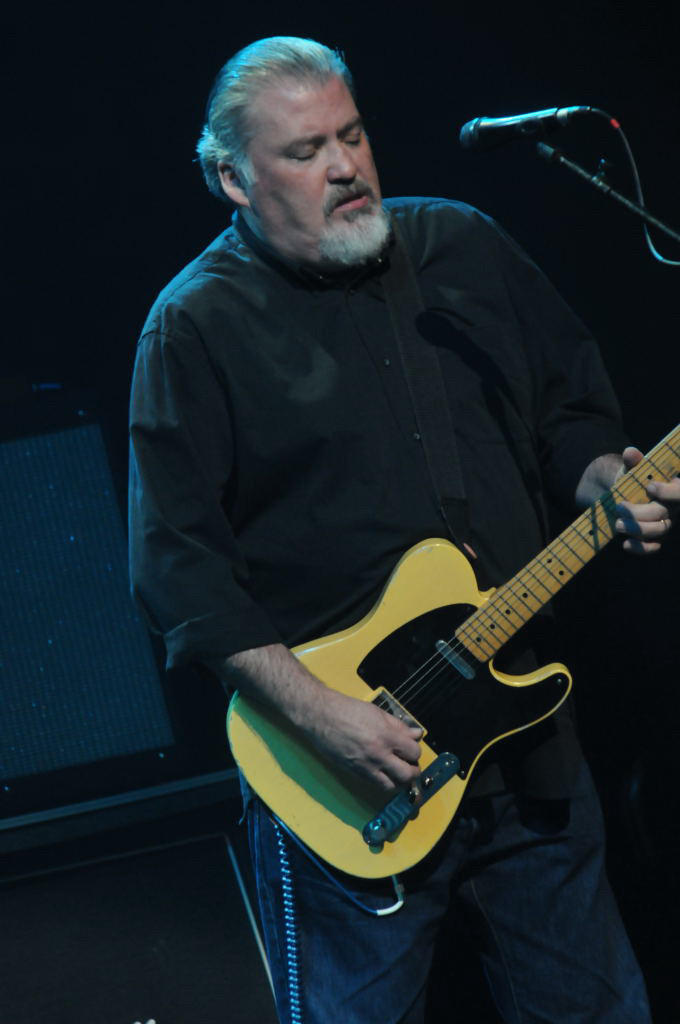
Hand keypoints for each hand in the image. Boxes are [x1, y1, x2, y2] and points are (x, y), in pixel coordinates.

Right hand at [307, 689, 422, 792]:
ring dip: (399, 781)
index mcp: (386, 735)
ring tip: (398, 772)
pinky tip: (384, 773)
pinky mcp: (355, 773)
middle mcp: (378, 754)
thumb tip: (417, 734)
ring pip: (393, 785)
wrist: (321, 717)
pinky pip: (376, 785)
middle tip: (410, 765)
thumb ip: (399, 725)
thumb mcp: (377, 712)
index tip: (411, 749)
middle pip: (408, 774)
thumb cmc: (348, 710)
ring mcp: (367, 766)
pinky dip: (384, 781)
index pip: (414, 752)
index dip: (415, 751)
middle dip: (413, 771)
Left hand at [615, 446, 679, 553]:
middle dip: (640, 513)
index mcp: (672, 488)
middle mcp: (673, 508)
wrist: (623, 495)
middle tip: (619, 508)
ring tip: (618, 524)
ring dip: (637, 530)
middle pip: (664, 514)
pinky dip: (641, 548)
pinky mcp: (656, 538)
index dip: (669, 492)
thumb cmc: (633, 480)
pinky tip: (625, 544)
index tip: (649, 487)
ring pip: (659, 531)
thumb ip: (633, 462)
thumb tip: (630, 453)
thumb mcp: (632, 470)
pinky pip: (654, 547)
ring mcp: (666, 524)